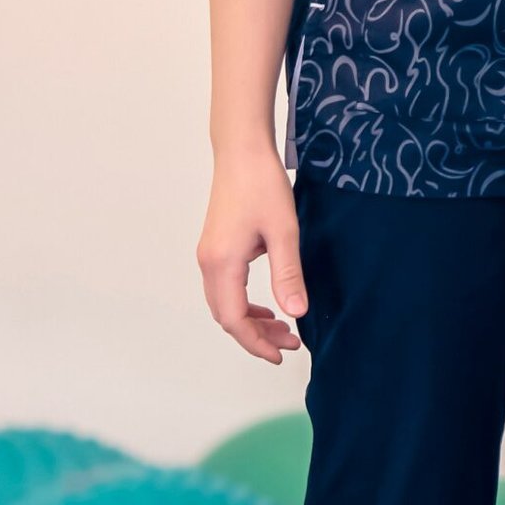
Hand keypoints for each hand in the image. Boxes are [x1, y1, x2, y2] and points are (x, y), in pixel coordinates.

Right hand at [196, 142, 307, 362]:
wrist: (241, 150)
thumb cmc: (262, 184)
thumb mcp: (284, 231)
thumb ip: (288, 274)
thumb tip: (296, 314)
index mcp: (222, 263)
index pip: (234, 319)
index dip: (256, 343)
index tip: (282, 354)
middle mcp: (208, 263)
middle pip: (226, 316)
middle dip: (256, 335)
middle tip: (290, 342)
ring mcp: (209, 254)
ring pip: (224, 303)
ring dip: (250, 320)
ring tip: (282, 327)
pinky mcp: (215, 246)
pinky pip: (224, 287)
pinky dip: (244, 302)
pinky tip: (268, 302)